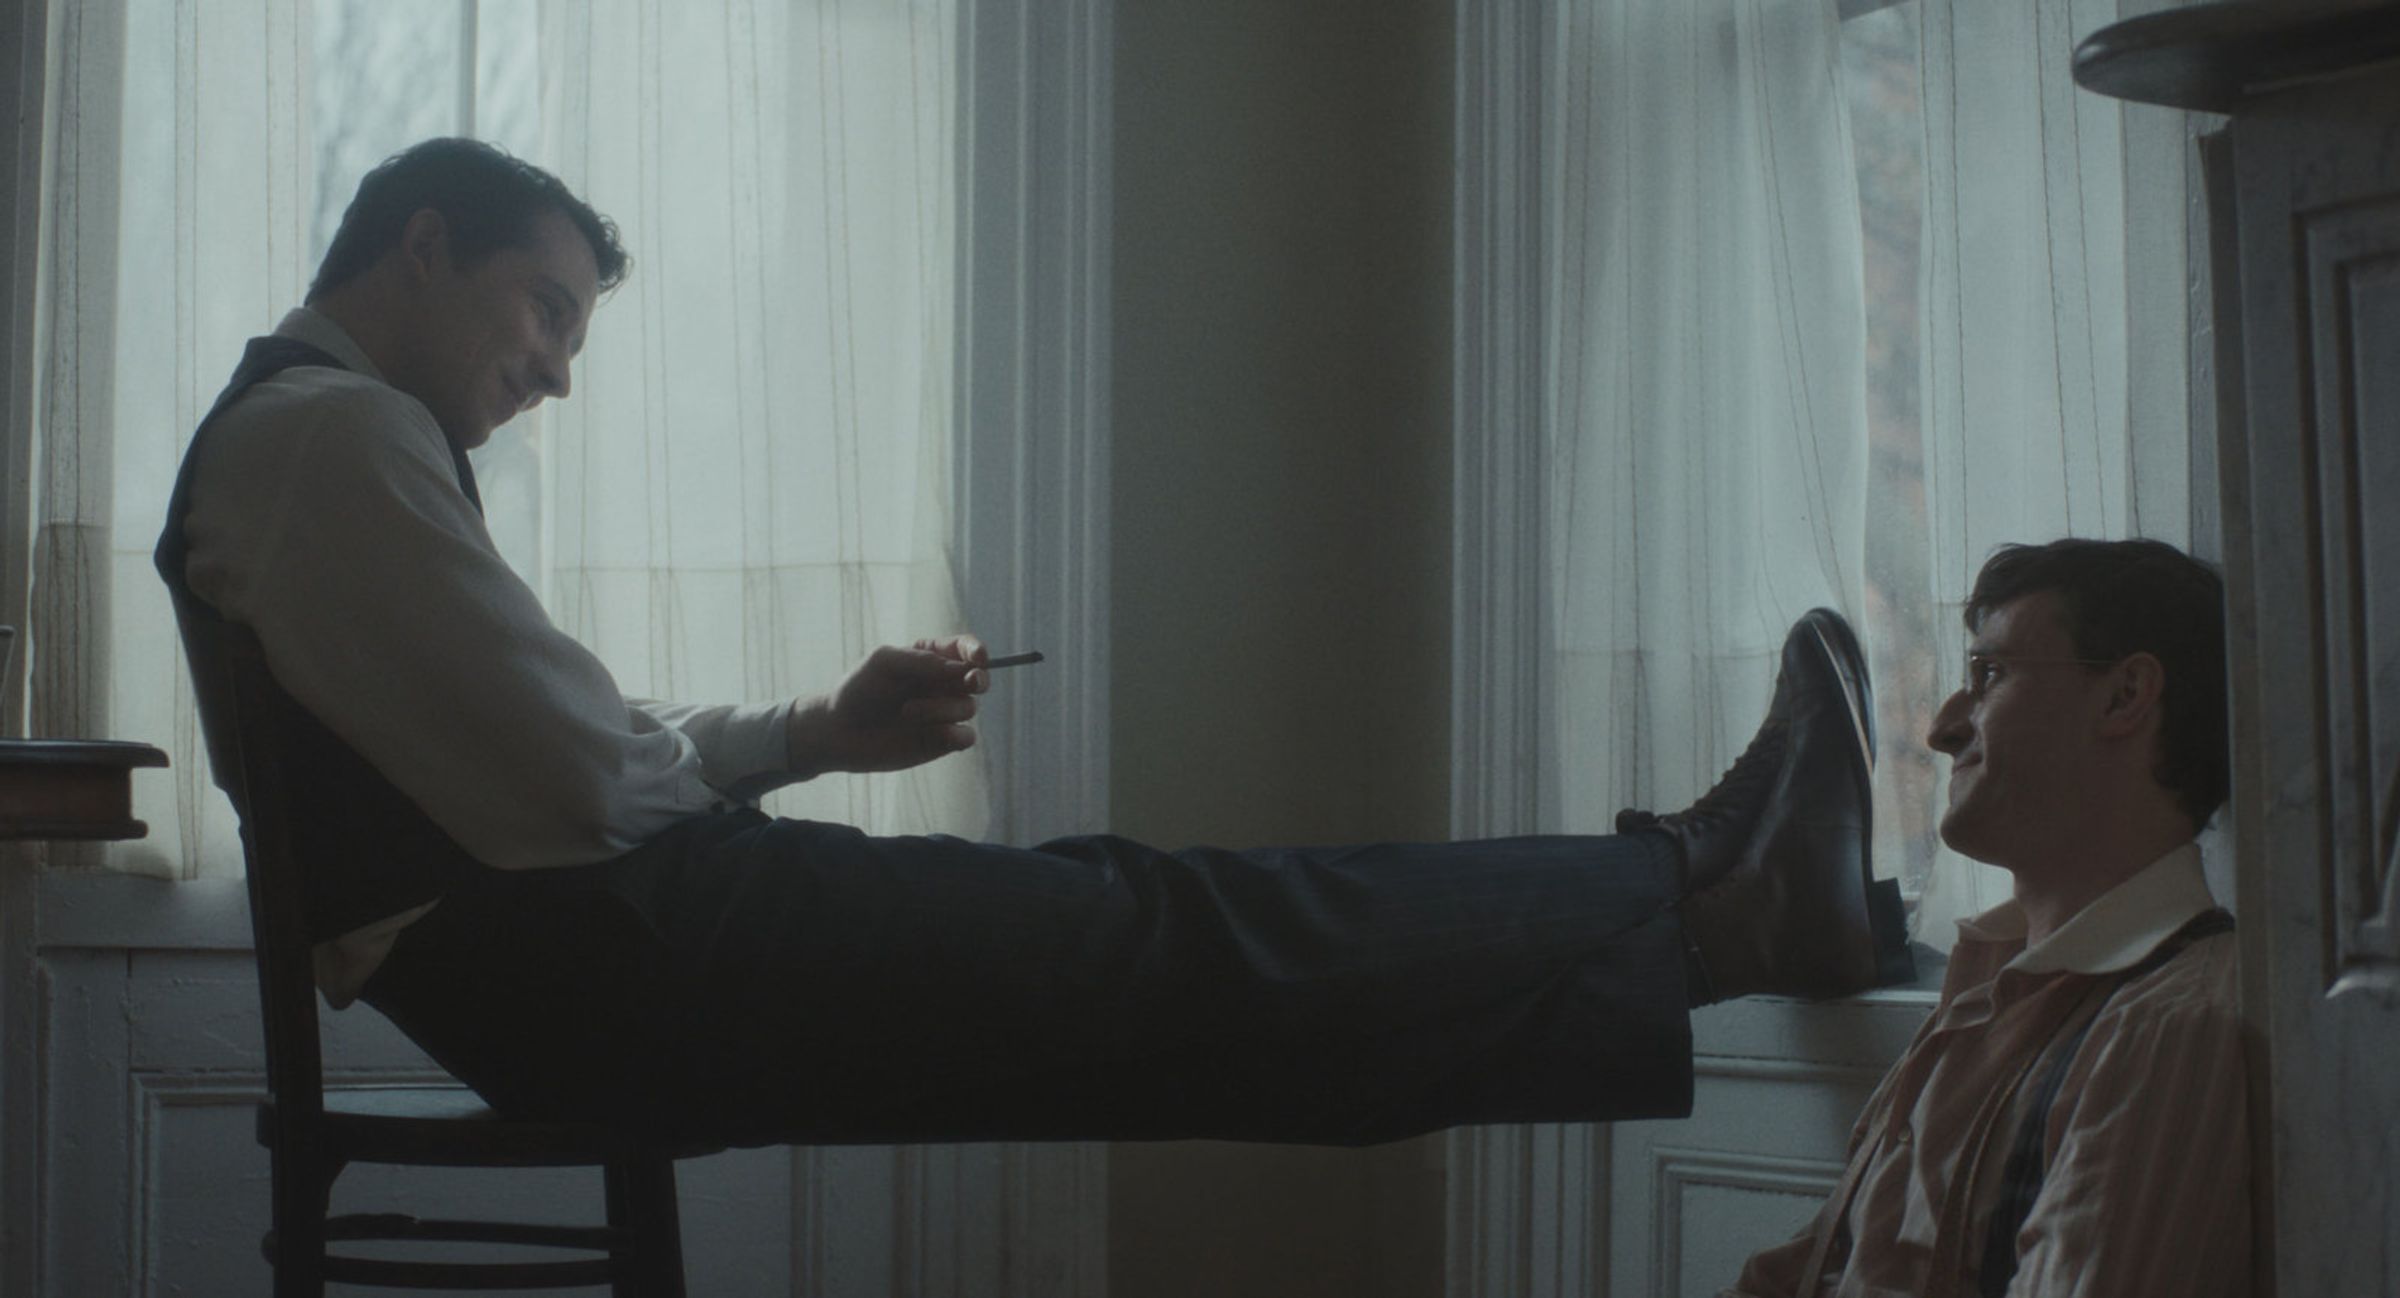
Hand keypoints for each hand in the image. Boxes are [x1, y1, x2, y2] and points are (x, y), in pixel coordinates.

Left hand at [785, 636, 989, 777]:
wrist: (839, 732)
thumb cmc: (858, 689)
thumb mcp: (884, 662)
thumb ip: (923, 661)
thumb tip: (962, 669)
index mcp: (930, 658)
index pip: (965, 649)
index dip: (976, 651)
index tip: (977, 657)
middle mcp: (941, 685)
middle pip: (979, 678)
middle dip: (979, 678)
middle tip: (970, 681)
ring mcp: (943, 714)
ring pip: (968, 707)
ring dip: (941, 708)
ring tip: (906, 712)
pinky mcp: (942, 742)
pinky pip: (967, 737)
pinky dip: (957, 735)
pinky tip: (936, 734)